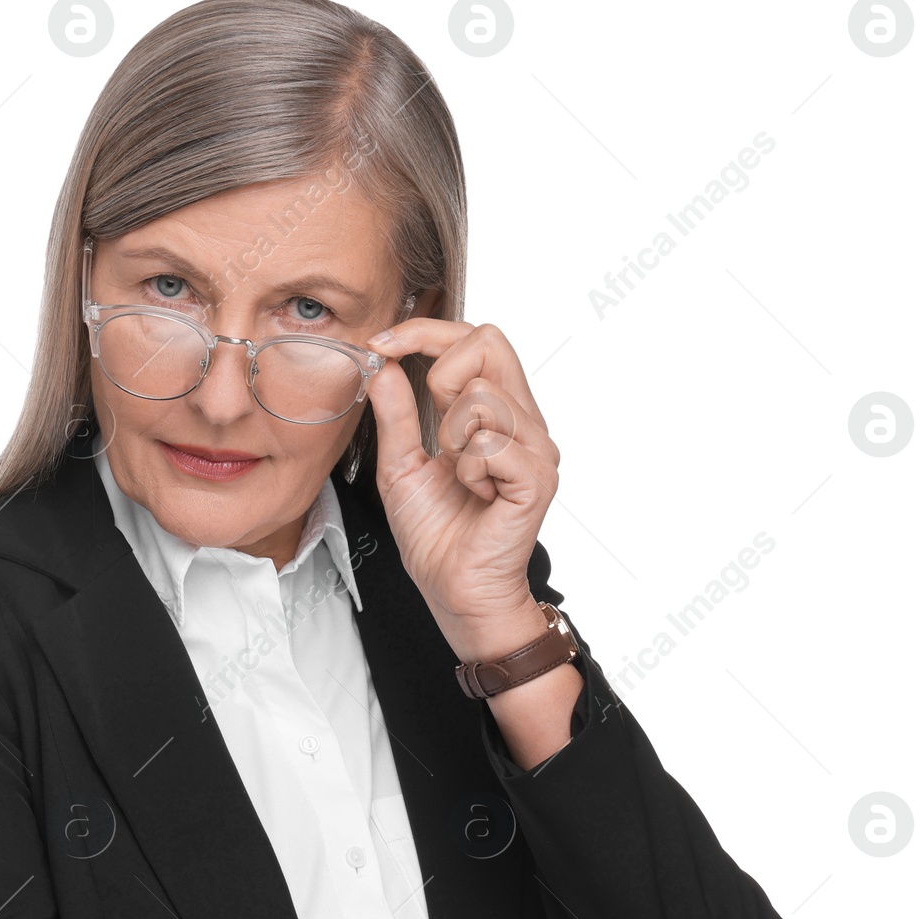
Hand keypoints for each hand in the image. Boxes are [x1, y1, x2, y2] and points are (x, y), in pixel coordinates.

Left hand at [364, 319, 560, 663]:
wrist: (455, 588)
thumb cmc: (437, 534)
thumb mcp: (400, 464)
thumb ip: (394, 413)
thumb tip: (384, 365)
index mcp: (497, 412)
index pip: (478, 338)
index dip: (426, 330)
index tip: (382, 344)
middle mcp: (525, 421)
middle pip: (490, 341)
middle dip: (441, 371)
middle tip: (431, 425)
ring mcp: (537, 447)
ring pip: (481, 395)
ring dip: (451, 437)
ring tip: (459, 476)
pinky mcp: (537, 476)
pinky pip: (491, 441)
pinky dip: (468, 468)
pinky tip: (476, 493)